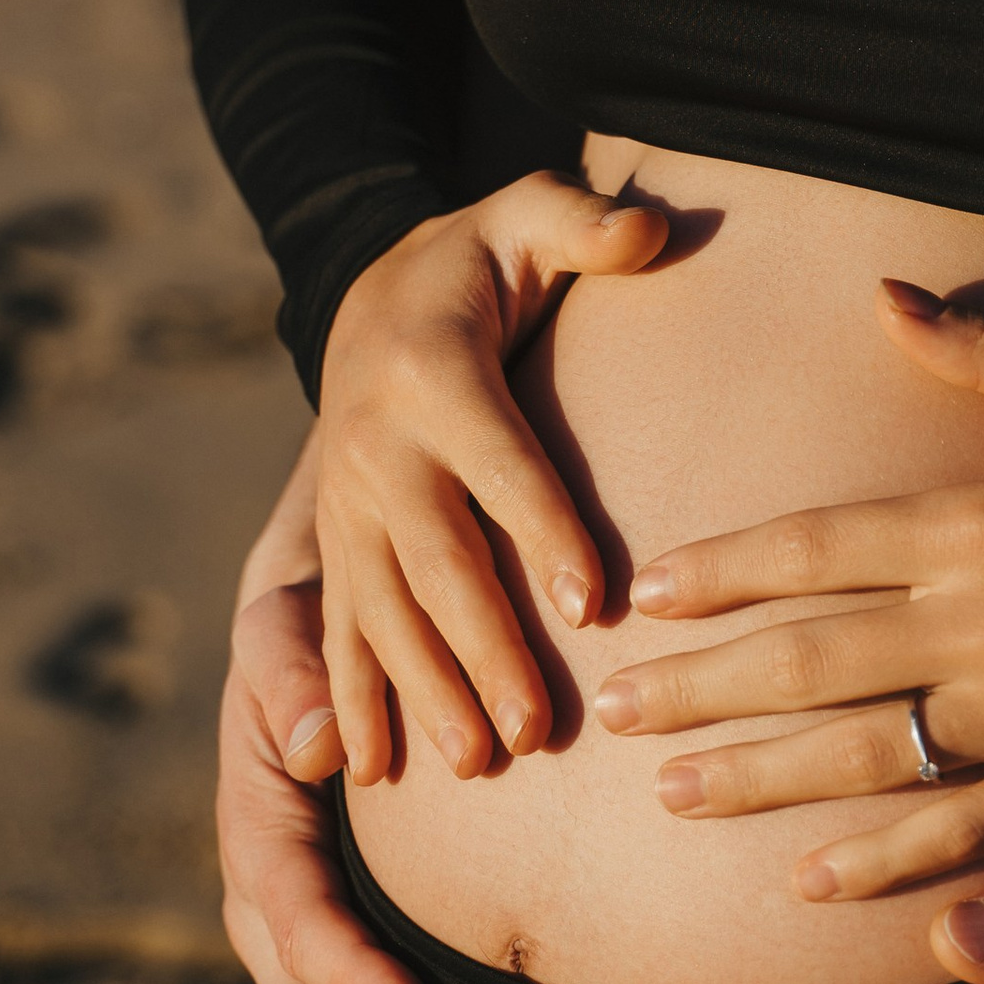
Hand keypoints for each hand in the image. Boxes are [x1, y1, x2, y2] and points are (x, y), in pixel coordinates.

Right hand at [216, 590, 474, 983]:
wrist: (306, 623)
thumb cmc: (307, 620)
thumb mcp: (284, 626)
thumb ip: (290, 672)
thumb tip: (319, 736)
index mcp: (261, 842)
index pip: (300, 926)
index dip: (350, 976)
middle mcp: (272, 916)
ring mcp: (304, 953)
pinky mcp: (344, 965)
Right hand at [317, 168, 666, 783]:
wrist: (365, 287)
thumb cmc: (479, 257)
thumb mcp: (526, 214)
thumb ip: (585, 223)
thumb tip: (650, 231)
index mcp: (433, 372)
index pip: (499, 462)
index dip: (544, 530)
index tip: (591, 605)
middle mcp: (376, 444)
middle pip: (436, 558)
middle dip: (484, 648)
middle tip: (535, 730)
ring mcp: (345, 501)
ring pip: (383, 609)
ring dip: (425, 691)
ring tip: (478, 762)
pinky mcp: (334, 540)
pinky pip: (339, 627)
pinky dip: (353, 700)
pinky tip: (373, 770)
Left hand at [594, 279, 983, 895]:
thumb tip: (882, 294)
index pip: (815, 543)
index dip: (718, 571)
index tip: (644, 595)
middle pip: (809, 657)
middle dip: (697, 685)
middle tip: (609, 708)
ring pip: (862, 753)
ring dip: (755, 778)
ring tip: (670, 794)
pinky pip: (960, 837)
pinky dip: (879, 865)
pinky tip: (806, 886)